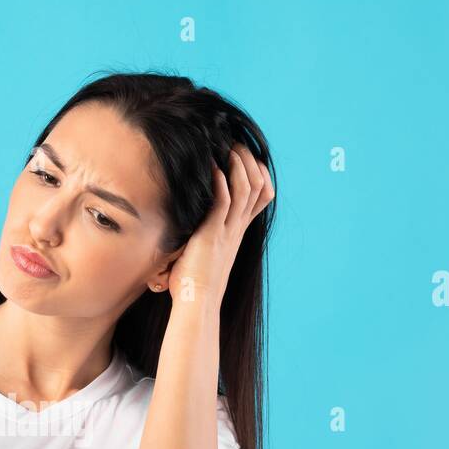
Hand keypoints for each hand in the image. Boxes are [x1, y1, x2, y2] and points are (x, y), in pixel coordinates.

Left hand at [166, 142, 273, 307]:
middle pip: (258, 186)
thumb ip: (203, 234)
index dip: (259, 173)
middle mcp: (236, 229)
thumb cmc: (193, 283)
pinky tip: (212, 168)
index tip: (247, 157)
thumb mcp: (204, 252)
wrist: (197, 303)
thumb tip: (186, 224)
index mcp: (237, 232)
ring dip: (237, 165)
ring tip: (228, 148)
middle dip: (249, 161)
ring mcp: (226, 231)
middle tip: (237, 144)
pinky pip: (223, 201)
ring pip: (245, 189)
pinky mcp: (211, 235)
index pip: (262, 196)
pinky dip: (220, 181)